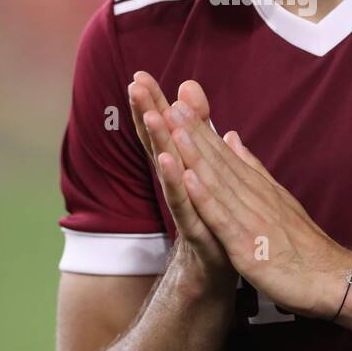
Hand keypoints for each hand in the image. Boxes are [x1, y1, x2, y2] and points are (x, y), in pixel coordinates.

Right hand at [127, 72, 235, 292]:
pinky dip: (179, 186)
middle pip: (161, 145)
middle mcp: (181, 187)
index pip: (167, 132)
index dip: (154, 104)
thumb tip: (190, 98)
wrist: (218, 274)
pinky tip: (172, 165)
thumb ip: (201, 133)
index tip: (140, 76)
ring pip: (170, 171)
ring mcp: (187, 209)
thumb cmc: (212, 220)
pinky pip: (187, 207)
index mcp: (186, 171)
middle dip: (147, 114)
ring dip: (159, 143)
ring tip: (149, 116)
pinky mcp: (198, 232)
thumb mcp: (208, 173)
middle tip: (133, 85)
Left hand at [156, 81, 351, 319]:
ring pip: (217, 181)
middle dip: (191, 132)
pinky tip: (188, 178)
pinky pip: (222, 218)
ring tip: (173, 128)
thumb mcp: (277, 200)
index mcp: (256, 188)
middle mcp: (252, 196)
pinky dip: (205, 197)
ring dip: (194, 154)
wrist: (332, 279)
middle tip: (167, 102)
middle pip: (217, 160)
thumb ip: (252, 169)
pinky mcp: (247, 244)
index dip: (199, 129)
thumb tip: (232, 138)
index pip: (223, 154)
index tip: (177, 103)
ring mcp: (250, 218)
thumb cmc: (304, 246)